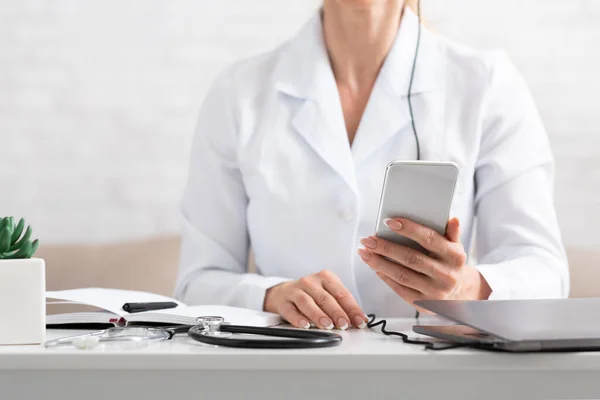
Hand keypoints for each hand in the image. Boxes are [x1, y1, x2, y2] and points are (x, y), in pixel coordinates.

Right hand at [264, 270, 367, 329]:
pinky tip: (305, 325)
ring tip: (327, 325)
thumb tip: (359, 321)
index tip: (360, 321)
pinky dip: (298, 318)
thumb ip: (342, 306)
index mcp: (326, 277)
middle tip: (344, 324)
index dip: (352, 309)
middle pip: (325, 298)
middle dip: (337, 312)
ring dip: (318, 315)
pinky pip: (291, 310)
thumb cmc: (311, 294)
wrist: (283, 292)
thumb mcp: (328, 293)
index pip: (342, 294)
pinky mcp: (283, 301)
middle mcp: (310, 282)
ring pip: (307, 302)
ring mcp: (295, 290)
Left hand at [357, 217, 490, 307]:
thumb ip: (452, 233)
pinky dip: (384, 276)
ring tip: (364, 252)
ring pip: (401, 275)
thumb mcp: (455, 248)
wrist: (456, 295)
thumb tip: (453, 220)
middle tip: (368, 239)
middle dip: (386, 248)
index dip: (408, 229)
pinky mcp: (422, 303)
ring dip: (379, 263)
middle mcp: (446, 275)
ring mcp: (434, 291)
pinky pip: (399, 288)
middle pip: (411, 258)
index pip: (429, 239)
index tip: (388, 222)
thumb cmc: (449, 264)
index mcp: (455, 256)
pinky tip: (374, 266)